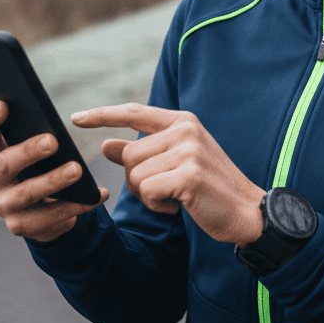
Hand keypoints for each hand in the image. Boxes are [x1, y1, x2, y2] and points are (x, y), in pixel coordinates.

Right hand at [0, 101, 108, 242]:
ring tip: (77, 170)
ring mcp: (4, 205)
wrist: (45, 213)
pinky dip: (76, 205)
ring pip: (26, 192)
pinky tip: (96, 195)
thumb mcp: (38, 152)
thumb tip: (55, 128)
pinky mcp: (20, 226)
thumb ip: (40, 137)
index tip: (4, 104)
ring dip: (53, 180)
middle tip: (53, 141)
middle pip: (5, 163)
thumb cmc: (42, 169)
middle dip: (28, 151)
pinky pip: (49, 216)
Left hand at [72, 103, 264, 246]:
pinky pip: (148, 191)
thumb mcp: (176, 163)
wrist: (248, 211)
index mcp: (183, 121)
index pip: (134, 112)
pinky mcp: (188, 174)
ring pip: (134, 175)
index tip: (76, 118)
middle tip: (167, 190)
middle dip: (138, 180)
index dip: (102, 115)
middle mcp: (185, 130)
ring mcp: (188, 150)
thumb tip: (106, 145)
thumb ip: (144, 152)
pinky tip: (181, 205)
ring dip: (149, 195)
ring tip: (177, 196)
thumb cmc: (210, 189)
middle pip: (129, 155)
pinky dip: (158, 205)